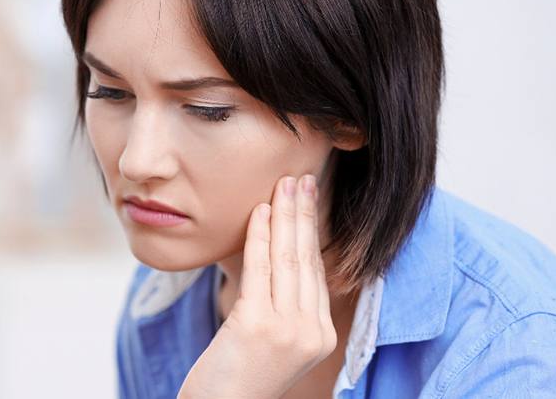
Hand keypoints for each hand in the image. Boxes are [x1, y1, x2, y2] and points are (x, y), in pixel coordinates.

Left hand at [178, 174, 336, 398]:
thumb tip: (276, 254)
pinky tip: (260, 211)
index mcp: (320, 335)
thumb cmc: (235, 377)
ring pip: (288, 259)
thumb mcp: (270, 340)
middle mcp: (311, 332)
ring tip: (283, 184)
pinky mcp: (259, 326)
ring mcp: (288, 330)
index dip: (311, 232)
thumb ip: (282, 306)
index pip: (316, 272)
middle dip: (304, 214)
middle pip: (307, 260)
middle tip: (301, 179)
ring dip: (285, 215)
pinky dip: (259, 236)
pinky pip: (259, 269)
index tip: (307, 199)